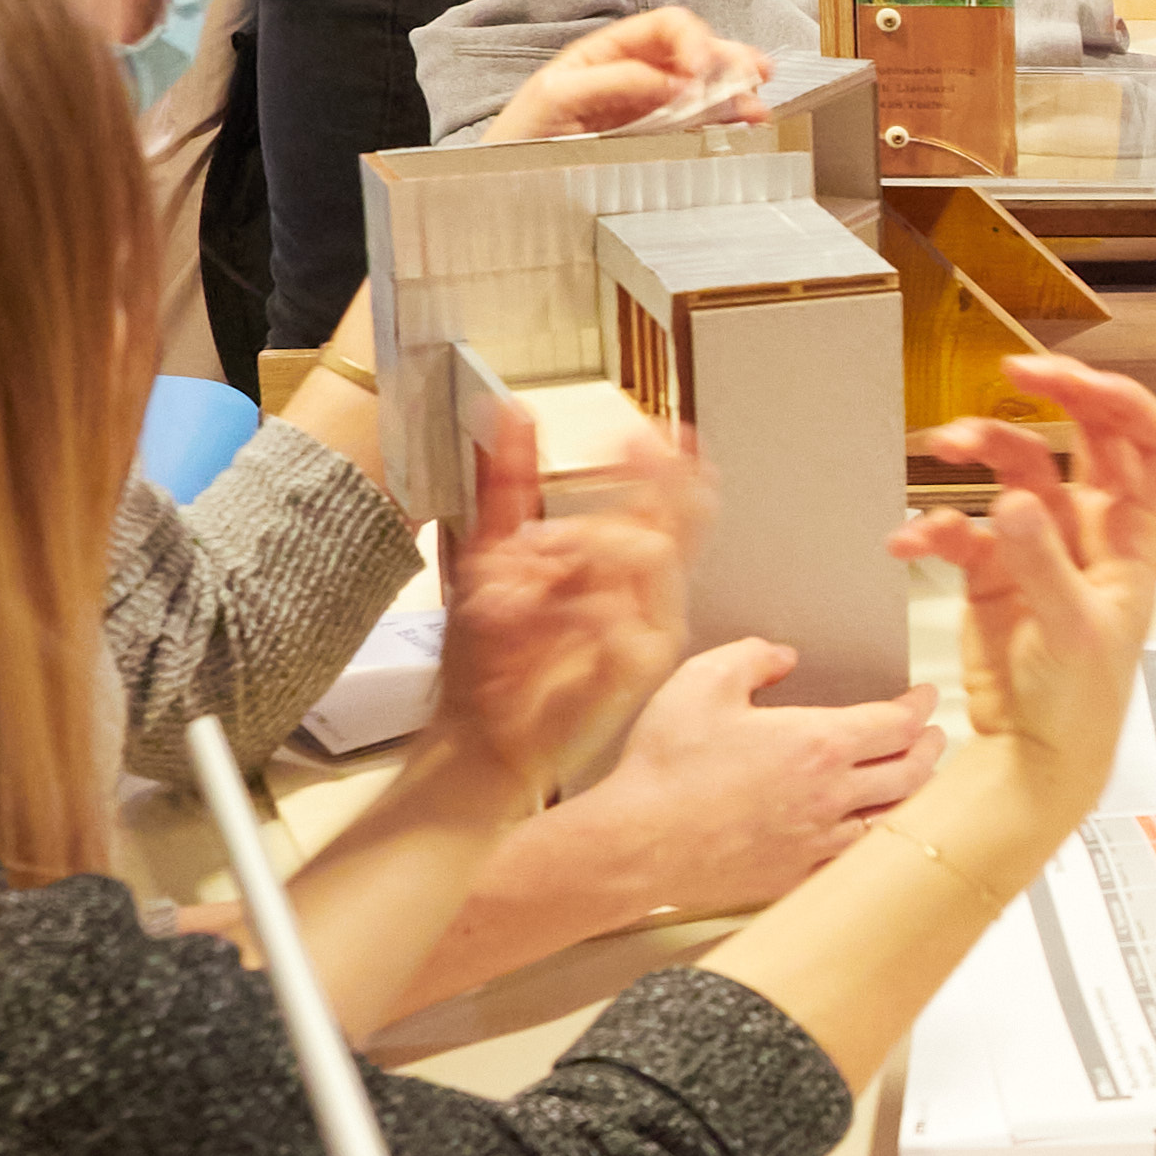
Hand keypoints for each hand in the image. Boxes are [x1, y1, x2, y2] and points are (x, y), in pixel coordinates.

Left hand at [425, 404, 697, 801]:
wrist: (476, 740)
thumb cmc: (488, 666)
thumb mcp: (486, 554)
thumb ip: (507, 485)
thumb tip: (511, 415)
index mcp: (614, 568)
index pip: (661, 504)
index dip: (663, 464)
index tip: (648, 429)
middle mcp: (642, 595)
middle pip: (680, 520)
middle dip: (659, 478)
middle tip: (641, 445)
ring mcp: (648, 628)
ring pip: (652, 552)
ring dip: (593, 538)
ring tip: (539, 553)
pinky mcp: (641, 666)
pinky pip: (630, 612)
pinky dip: (583, 601)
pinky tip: (538, 606)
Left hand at [487, 4, 771, 144]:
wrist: (502, 186)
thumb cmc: (520, 135)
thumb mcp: (558, 96)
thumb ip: (614, 81)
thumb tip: (671, 80)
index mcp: (610, 52)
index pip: (666, 28)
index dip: (692, 40)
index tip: (701, 69)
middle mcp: (636, 75)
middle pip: (695, 54)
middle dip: (728, 60)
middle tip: (754, 74)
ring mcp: (649, 110)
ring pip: (704, 91)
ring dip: (734, 93)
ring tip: (756, 106)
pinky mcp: (655, 142)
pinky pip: (698, 125)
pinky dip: (723, 123)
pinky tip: (741, 124)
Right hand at [557, 640, 943, 921]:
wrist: (636, 844)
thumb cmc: (666, 765)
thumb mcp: (702, 681)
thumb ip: (751, 656)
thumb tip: (782, 655)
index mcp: (819, 745)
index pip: (897, 724)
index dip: (921, 707)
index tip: (926, 697)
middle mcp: (832, 796)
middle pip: (911, 773)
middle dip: (929, 749)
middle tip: (932, 735)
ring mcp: (817, 841)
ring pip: (893, 820)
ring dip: (913, 796)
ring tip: (914, 780)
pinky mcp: (796, 875)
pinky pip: (855, 859)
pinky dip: (875, 841)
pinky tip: (870, 832)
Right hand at [899, 360, 1155, 804]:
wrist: (1034, 758)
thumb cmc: (1080, 704)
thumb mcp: (1069, 632)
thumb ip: (1040, 562)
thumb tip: (1013, 499)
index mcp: (1135, 538)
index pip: (1149, 444)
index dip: (1119, 401)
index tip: (1068, 378)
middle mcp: (1094, 531)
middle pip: (1084, 438)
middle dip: (1052, 398)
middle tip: (1011, 370)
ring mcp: (1042, 546)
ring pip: (1016, 470)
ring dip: (981, 450)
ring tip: (940, 447)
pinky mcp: (994, 570)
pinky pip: (962, 527)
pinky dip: (933, 526)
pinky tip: (908, 540)